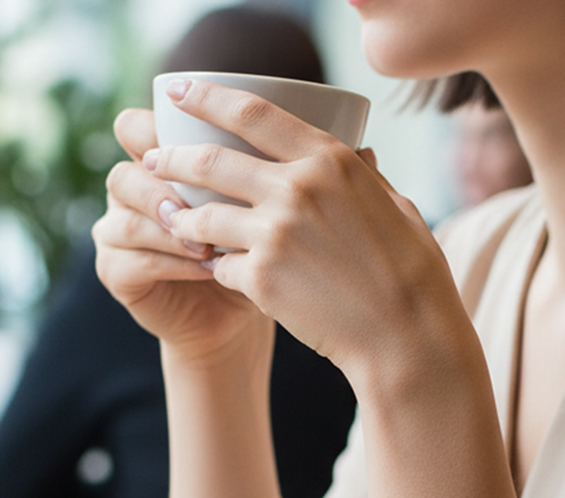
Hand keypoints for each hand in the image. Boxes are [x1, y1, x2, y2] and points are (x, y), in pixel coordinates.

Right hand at [92, 108, 272, 366]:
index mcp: (159, 162)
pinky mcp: (116, 272)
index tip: (211, 135)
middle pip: (127, 165)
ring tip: (211, 240)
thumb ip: (296, 175)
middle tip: (208, 193)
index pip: (139, 126)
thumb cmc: (259, 254)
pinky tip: (207, 267)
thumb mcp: (274, 210)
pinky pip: (134, 258)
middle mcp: (131, 190)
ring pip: (128, 212)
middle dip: (166, 176)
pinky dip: (173, 261)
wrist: (238, 317)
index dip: (161, 124)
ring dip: (171, 221)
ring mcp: (116, 230)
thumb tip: (370, 150)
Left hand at [146, 79, 464, 384]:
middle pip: (210, 161)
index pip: (251, 113)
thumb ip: (366, 178)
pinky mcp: (262, 280)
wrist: (406, 337)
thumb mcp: (397, 207)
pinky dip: (215, 269)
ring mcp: (275, 235)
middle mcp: (297, 189)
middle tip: (151, 159)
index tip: (177, 93)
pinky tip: (215, 272)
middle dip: (172, 158)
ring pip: (203, 217)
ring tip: (172, 220)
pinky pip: (219, 267)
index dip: (205, 97)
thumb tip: (360, 156)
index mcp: (330, 161)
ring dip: (181, 218)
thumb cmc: (412, 275)